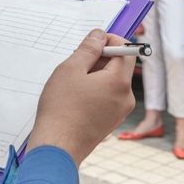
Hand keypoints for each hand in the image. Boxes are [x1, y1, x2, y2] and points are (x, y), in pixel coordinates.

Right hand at [26, 29, 135, 166]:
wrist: (57, 147)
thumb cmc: (61, 108)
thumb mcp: (71, 69)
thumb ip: (88, 48)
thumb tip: (100, 35)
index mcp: (119, 82)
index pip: (125, 50)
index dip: (109, 41)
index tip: (90, 42)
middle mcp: (126, 97)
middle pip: (119, 66)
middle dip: (99, 58)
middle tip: (76, 63)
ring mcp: (120, 111)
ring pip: (112, 81)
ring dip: (95, 74)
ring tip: (72, 83)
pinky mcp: (111, 121)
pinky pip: (108, 96)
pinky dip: (95, 89)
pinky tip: (75, 96)